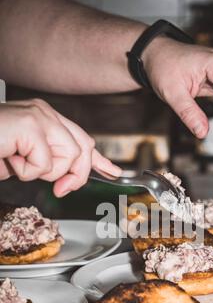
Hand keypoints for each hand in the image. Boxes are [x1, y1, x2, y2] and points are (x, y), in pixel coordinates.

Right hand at [0, 99, 121, 195]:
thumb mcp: (24, 162)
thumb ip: (48, 165)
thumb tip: (66, 180)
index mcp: (44, 118)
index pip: (81, 138)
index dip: (98, 159)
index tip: (113, 172)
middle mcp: (44, 113)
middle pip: (83, 149)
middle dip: (74, 175)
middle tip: (60, 189)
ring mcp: (38, 116)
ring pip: (68, 157)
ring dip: (44, 172)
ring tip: (19, 163)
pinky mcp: (29, 125)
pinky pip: (45, 163)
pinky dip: (26, 172)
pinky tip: (9, 159)